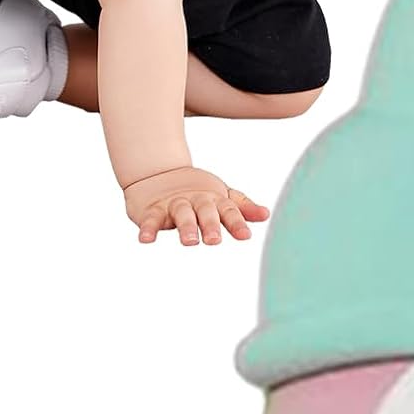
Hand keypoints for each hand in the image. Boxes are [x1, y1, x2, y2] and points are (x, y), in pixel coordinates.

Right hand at [122, 165, 269, 245]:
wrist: (158, 172)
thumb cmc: (198, 192)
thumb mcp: (222, 197)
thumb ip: (242, 208)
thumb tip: (266, 214)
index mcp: (215, 200)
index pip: (229, 211)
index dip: (237, 223)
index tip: (246, 236)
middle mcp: (196, 201)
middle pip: (205, 212)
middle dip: (210, 225)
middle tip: (215, 241)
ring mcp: (174, 204)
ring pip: (181, 214)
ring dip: (185, 227)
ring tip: (190, 242)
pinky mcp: (152, 209)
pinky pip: (151, 219)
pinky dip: (148, 229)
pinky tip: (146, 240)